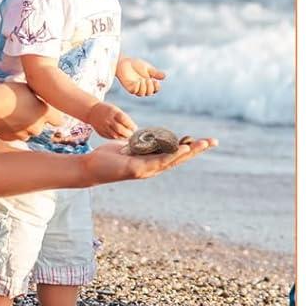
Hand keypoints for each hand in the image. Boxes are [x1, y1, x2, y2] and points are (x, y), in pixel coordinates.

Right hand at [0, 81, 51, 141]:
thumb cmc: (8, 92)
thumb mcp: (27, 88)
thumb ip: (37, 96)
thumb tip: (38, 98)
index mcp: (44, 113)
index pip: (58, 120)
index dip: (53, 115)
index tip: (47, 110)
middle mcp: (36, 127)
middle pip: (41, 126)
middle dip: (35, 119)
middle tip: (25, 107)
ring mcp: (22, 135)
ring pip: (27, 132)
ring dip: (23, 126)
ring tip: (12, 113)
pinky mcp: (9, 139)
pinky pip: (14, 135)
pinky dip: (11, 130)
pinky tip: (4, 119)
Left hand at [85, 134, 215, 183]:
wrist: (92, 168)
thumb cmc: (109, 157)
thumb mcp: (130, 146)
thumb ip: (142, 142)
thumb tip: (150, 135)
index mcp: (152, 160)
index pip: (176, 152)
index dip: (191, 147)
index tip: (205, 140)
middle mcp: (152, 167)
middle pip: (179, 157)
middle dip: (197, 149)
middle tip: (213, 141)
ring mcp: (146, 170)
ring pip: (172, 159)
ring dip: (188, 152)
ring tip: (202, 144)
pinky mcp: (137, 170)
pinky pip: (157, 161)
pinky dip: (171, 155)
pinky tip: (181, 149)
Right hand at [87, 101, 137, 140]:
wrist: (92, 111)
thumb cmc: (107, 110)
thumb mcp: (116, 110)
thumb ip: (123, 118)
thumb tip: (133, 128)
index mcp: (113, 112)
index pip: (124, 119)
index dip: (131, 125)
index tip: (135, 128)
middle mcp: (108, 120)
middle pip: (120, 129)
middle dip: (128, 133)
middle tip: (132, 134)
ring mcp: (104, 127)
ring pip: (115, 135)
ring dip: (123, 137)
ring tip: (127, 136)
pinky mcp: (101, 132)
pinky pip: (111, 137)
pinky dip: (117, 138)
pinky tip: (120, 136)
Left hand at [116, 57, 165, 96]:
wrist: (125, 61)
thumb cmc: (135, 65)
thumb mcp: (148, 68)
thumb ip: (155, 73)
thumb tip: (164, 76)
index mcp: (147, 83)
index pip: (154, 90)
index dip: (157, 88)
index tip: (155, 81)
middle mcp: (141, 86)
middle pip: (149, 93)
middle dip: (150, 87)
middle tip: (148, 79)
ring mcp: (134, 87)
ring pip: (141, 94)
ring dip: (144, 87)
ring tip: (143, 80)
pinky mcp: (128, 86)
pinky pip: (133, 91)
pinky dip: (137, 87)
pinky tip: (138, 82)